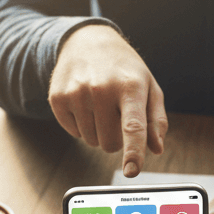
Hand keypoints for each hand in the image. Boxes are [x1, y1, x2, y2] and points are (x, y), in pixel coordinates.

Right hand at [48, 24, 167, 177]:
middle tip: (116, 115)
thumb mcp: (148, 86)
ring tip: (100, 106)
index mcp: (130, 86)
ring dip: (99, 131)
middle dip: (117, 138)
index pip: (133, 127)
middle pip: (111, 143)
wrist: (87, 41)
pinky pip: (74, 133)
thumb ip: (156, 119)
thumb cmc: (124, 68)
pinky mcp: (58, 98)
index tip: (132, 171)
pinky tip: (85, 104)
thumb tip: (156, 148)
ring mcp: (76, 93)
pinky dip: (82, 126)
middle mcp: (101, 88)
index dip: (133, 153)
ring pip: (92, 141)